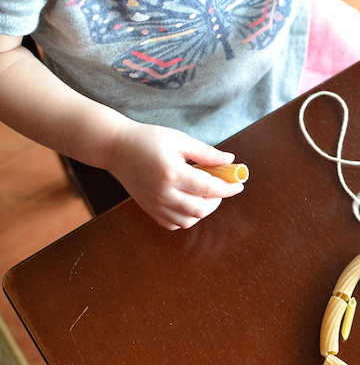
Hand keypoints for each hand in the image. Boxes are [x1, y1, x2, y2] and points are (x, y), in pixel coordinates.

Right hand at [107, 122, 243, 229]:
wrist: (116, 148)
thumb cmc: (148, 140)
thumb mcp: (180, 140)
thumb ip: (206, 153)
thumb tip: (230, 160)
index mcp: (172, 173)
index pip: (209, 188)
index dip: (228, 188)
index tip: (239, 184)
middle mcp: (163, 193)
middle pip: (201, 209)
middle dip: (217, 200)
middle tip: (221, 186)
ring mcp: (154, 204)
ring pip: (188, 220)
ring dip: (203, 210)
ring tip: (205, 194)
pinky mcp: (149, 209)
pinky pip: (173, 224)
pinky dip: (187, 217)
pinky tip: (190, 202)